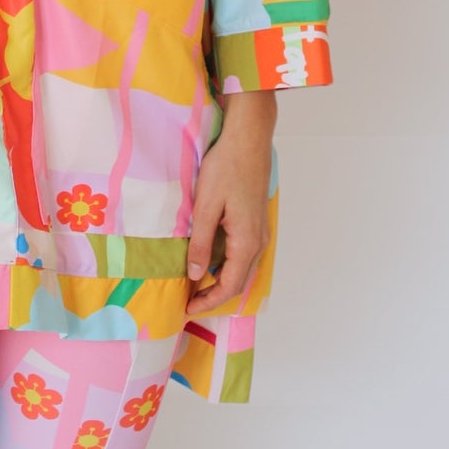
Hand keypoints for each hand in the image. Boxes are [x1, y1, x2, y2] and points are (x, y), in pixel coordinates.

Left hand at [185, 103, 273, 313]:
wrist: (249, 140)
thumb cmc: (226, 169)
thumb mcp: (206, 206)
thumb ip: (201, 243)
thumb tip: (196, 275)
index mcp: (246, 242)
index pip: (229, 285)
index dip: (209, 300)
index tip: (188, 308)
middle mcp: (258, 242)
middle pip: (239, 282)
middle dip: (215, 295)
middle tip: (191, 301)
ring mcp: (260, 231)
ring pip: (243, 268)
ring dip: (223, 281)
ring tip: (198, 285)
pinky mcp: (257, 221)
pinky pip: (245, 254)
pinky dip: (229, 266)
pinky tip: (212, 260)